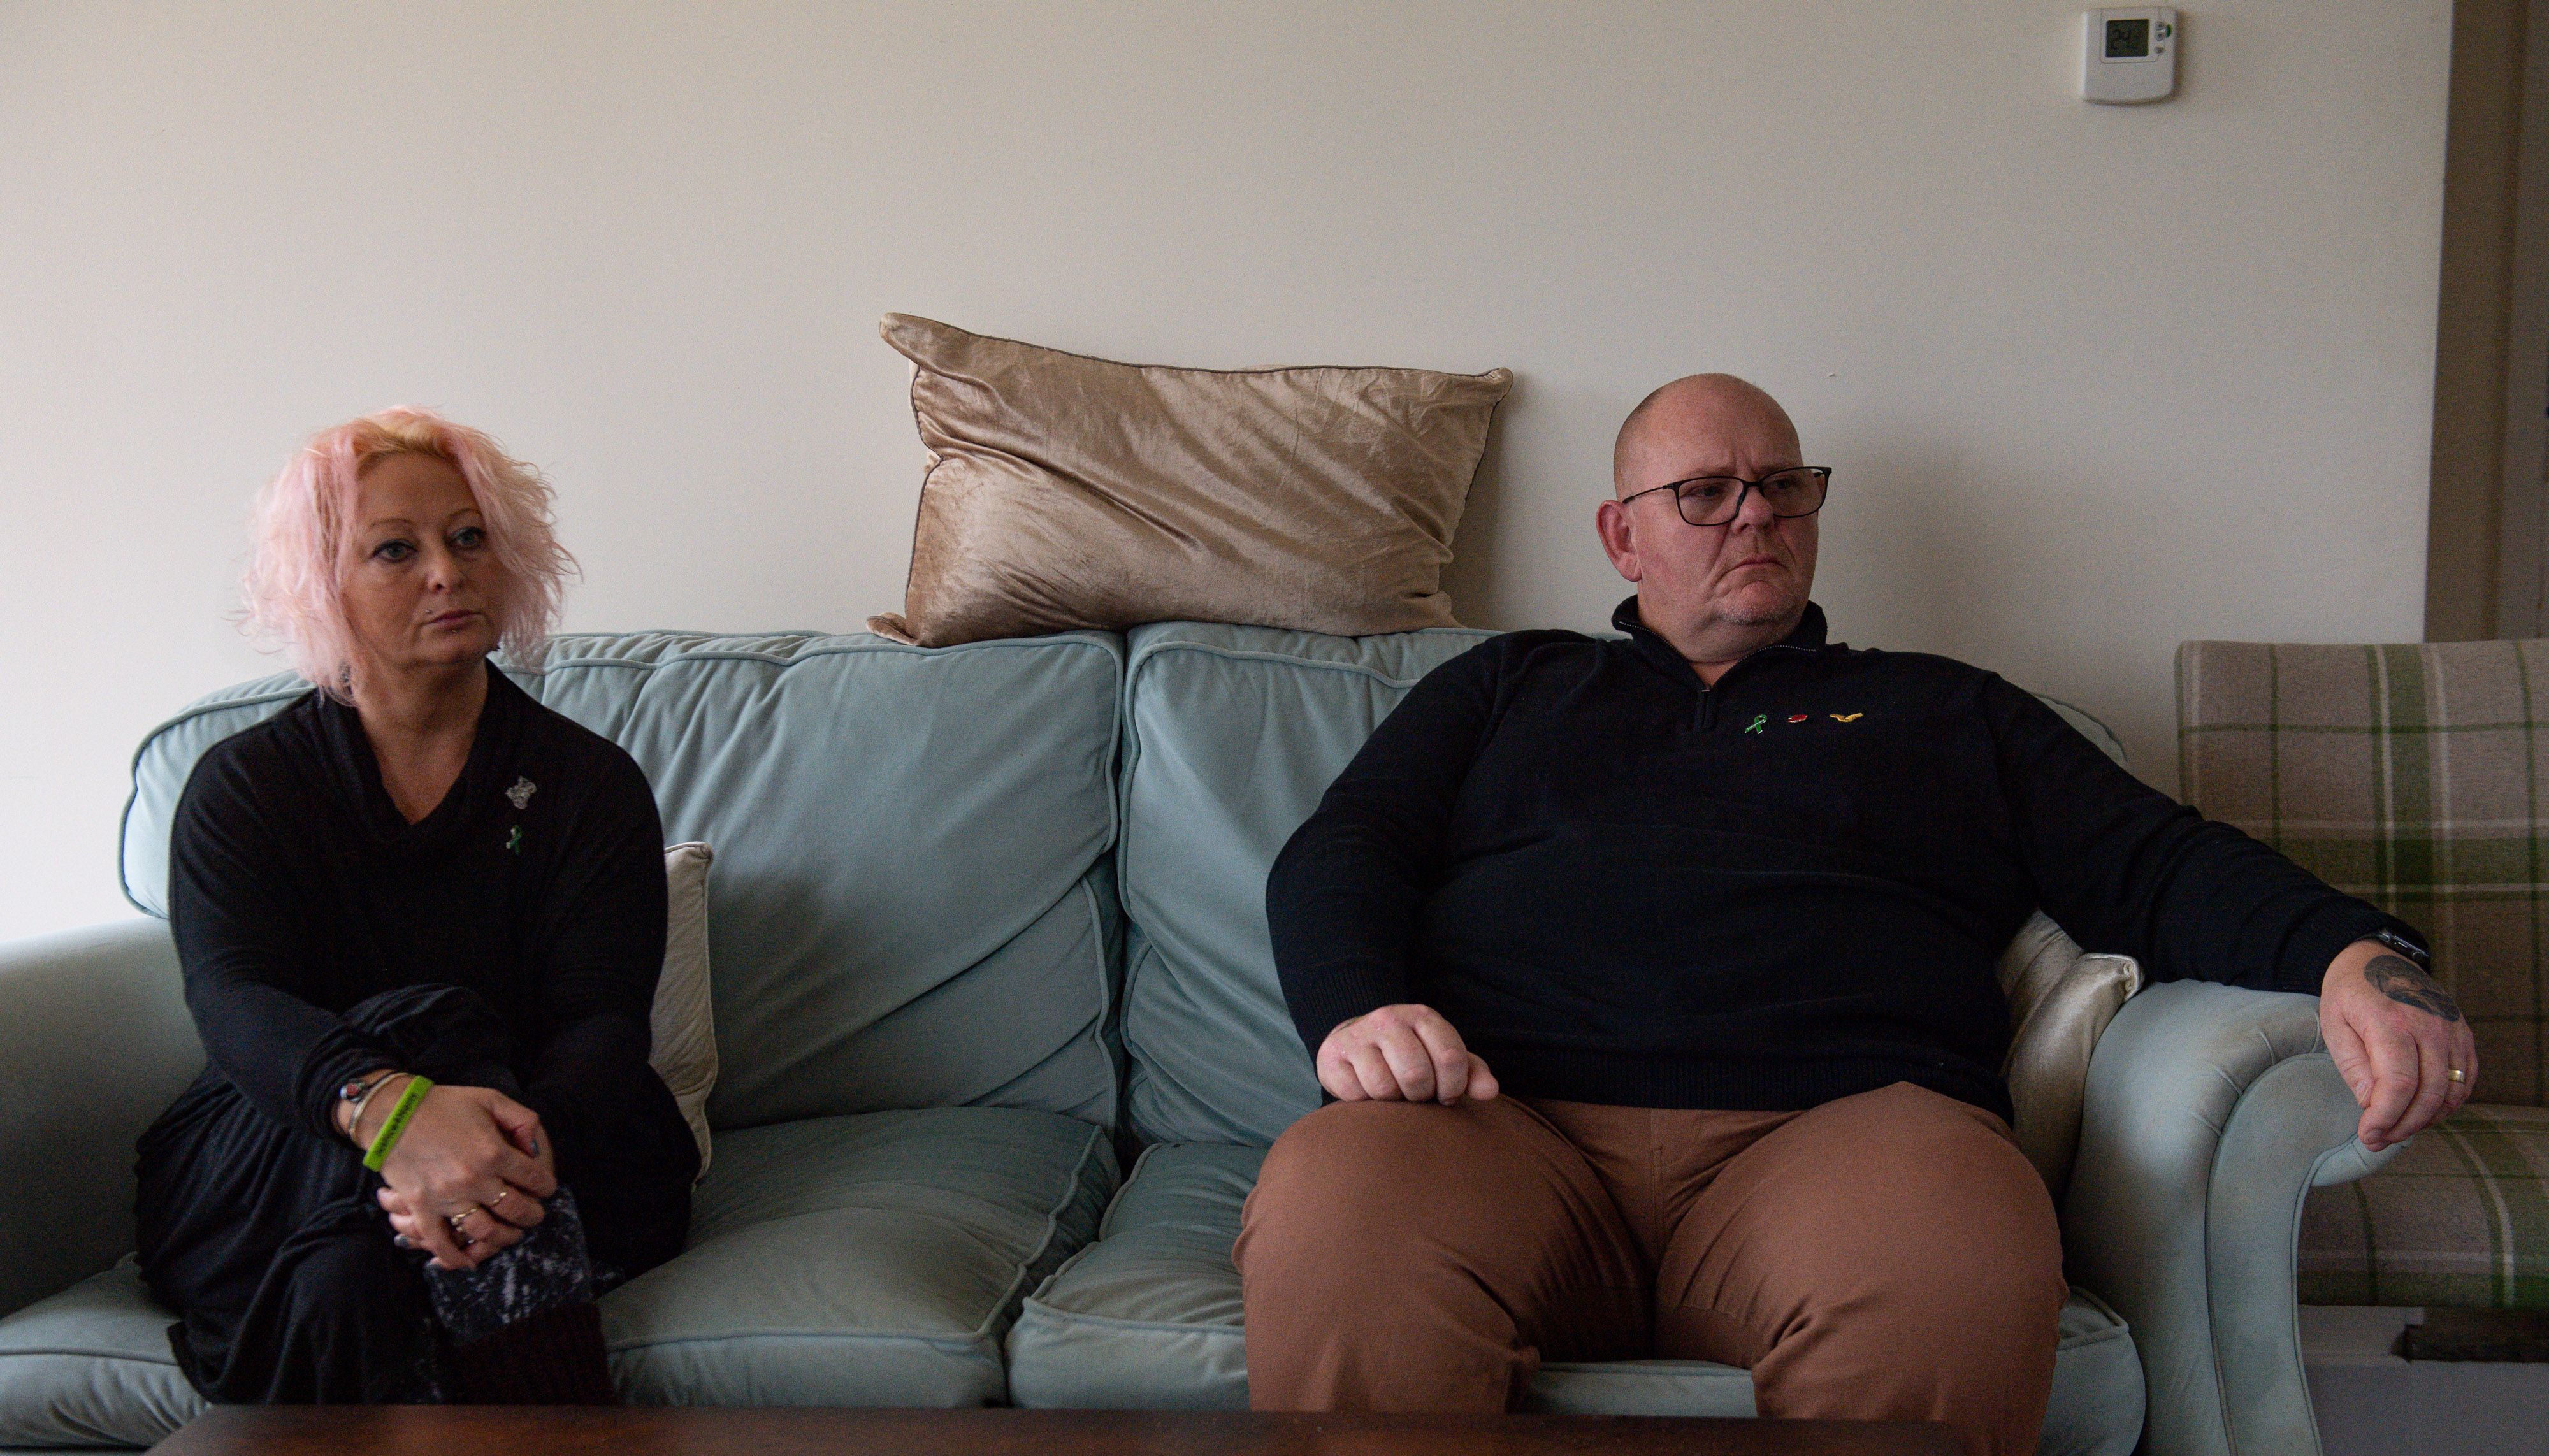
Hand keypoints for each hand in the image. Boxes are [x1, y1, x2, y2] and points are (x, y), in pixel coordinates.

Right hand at [374, 1082, 556, 1270]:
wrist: (392, 1112)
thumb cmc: (444, 1104)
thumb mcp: (491, 1099)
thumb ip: (521, 1119)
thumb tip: (535, 1147)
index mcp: (494, 1151)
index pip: (534, 1179)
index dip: (546, 1186)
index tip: (546, 1188)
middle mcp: (474, 1179)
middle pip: (516, 1209)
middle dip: (532, 1215)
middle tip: (535, 1215)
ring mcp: (446, 1197)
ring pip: (485, 1231)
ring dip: (504, 1237)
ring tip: (512, 1234)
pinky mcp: (421, 1207)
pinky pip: (440, 1242)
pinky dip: (456, 1257)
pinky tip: (469, 1262)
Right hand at [1316, 1004, 1498, 1103]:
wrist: (1355, 1043)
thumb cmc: (1410, 1056)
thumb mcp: (1443, 1059)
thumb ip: (1471, 1074)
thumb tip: (1490, 1091)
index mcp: (1423, 1017)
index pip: (1451, 1059)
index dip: (1453, 1087)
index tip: (1446, 1094)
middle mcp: (1389, 1019)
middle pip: (1416, 1076)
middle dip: (1421, 1096)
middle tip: (1417, 1096)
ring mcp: (1358, 1034)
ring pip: (1384, 1087)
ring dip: (1393, 1101)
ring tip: (1393, 1093)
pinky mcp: (1333, 1054)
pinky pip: (1356, 1094)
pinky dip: (1365, 1102)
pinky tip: (1367, 1091)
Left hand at [2320, 939, 2475, 1150]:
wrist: (2374, 958)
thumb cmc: (2349, 995)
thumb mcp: (2334, 1026)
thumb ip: (2353, 1067)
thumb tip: (2372, 1105)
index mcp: (2390, 1021)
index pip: (2398, 1083)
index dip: (2386, 1117)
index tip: (2369, 1135)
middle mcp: (2428, 1025)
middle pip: (2428, 1093)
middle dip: (2404, 1125)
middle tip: (2380, 1138)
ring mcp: (2450, 1029)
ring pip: (2451, 1091)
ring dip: (2427, 1119)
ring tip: (2398, 1127)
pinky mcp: (2462, 1033)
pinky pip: (2466, 1079)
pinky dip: (2450, 1103)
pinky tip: (2425, 1111)